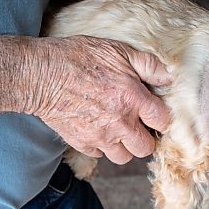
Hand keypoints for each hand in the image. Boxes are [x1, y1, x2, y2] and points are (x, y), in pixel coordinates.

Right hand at [33, 36, 172, 163]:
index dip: (161, 118)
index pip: (163, 122)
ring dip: (124, 146)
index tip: (154, 114)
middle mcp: (120, 123)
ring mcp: (100, 136)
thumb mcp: (118, 51)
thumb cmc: (78, 58)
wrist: (39, 74)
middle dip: (145, 137)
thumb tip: (170, 76)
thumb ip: (149, 65)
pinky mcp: (81, 143)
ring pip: (124, 157)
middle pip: (146, 148)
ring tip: (118, 129)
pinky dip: (101, 146)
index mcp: (133, 99)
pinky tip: (97, 128)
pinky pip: (100, 155)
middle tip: (138, 125)